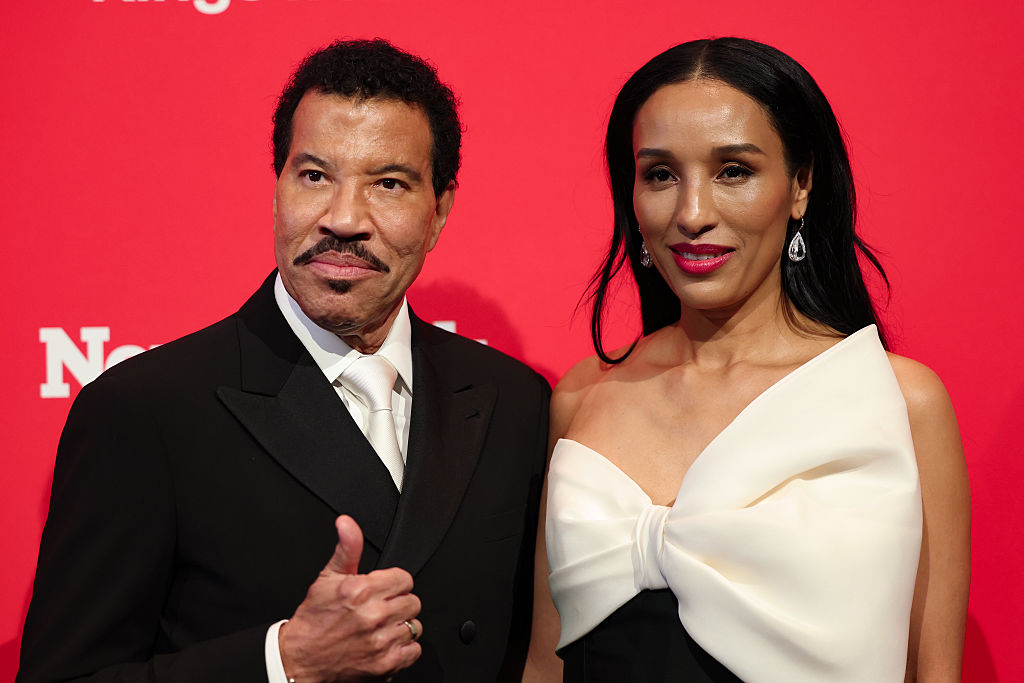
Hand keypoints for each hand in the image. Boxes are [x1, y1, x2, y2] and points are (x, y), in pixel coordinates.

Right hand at [280, 515, 421, 681]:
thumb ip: (347, 547)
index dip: (393, 583)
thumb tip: (347, 523)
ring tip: (382, 627)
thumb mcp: (328, 577)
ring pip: (415, 625)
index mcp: (360, 591)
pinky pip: (414, 649)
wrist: (301, 658)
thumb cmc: (315, 618)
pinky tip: (386, 642)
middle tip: (380, 608)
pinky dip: (404, 648)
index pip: (404, 579)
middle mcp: (373, 616)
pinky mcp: (385, 663)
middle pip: (413, 601)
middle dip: (398, 603)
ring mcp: (380, 641)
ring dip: (401, 626)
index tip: (382, 590)